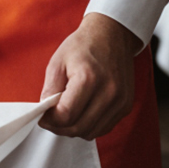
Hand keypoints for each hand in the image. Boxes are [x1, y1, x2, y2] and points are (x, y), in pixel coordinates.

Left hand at [39, 11, 141, 139]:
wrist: (112, 35)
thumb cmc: (83, 46)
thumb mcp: (57, 62)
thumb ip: (49, 89)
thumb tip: (45, 113)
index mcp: (88, 79)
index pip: (66, 115)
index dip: (50, 120)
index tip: (42, 117)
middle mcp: (109, 93)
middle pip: (79, 128)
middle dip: (59, 128)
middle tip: (50, 121)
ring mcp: (120, 101)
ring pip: (92, 132)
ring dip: (74, 130)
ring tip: (64, 117)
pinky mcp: (126, 105)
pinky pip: (104, 127)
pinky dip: (89, 126)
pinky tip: (81, 114)